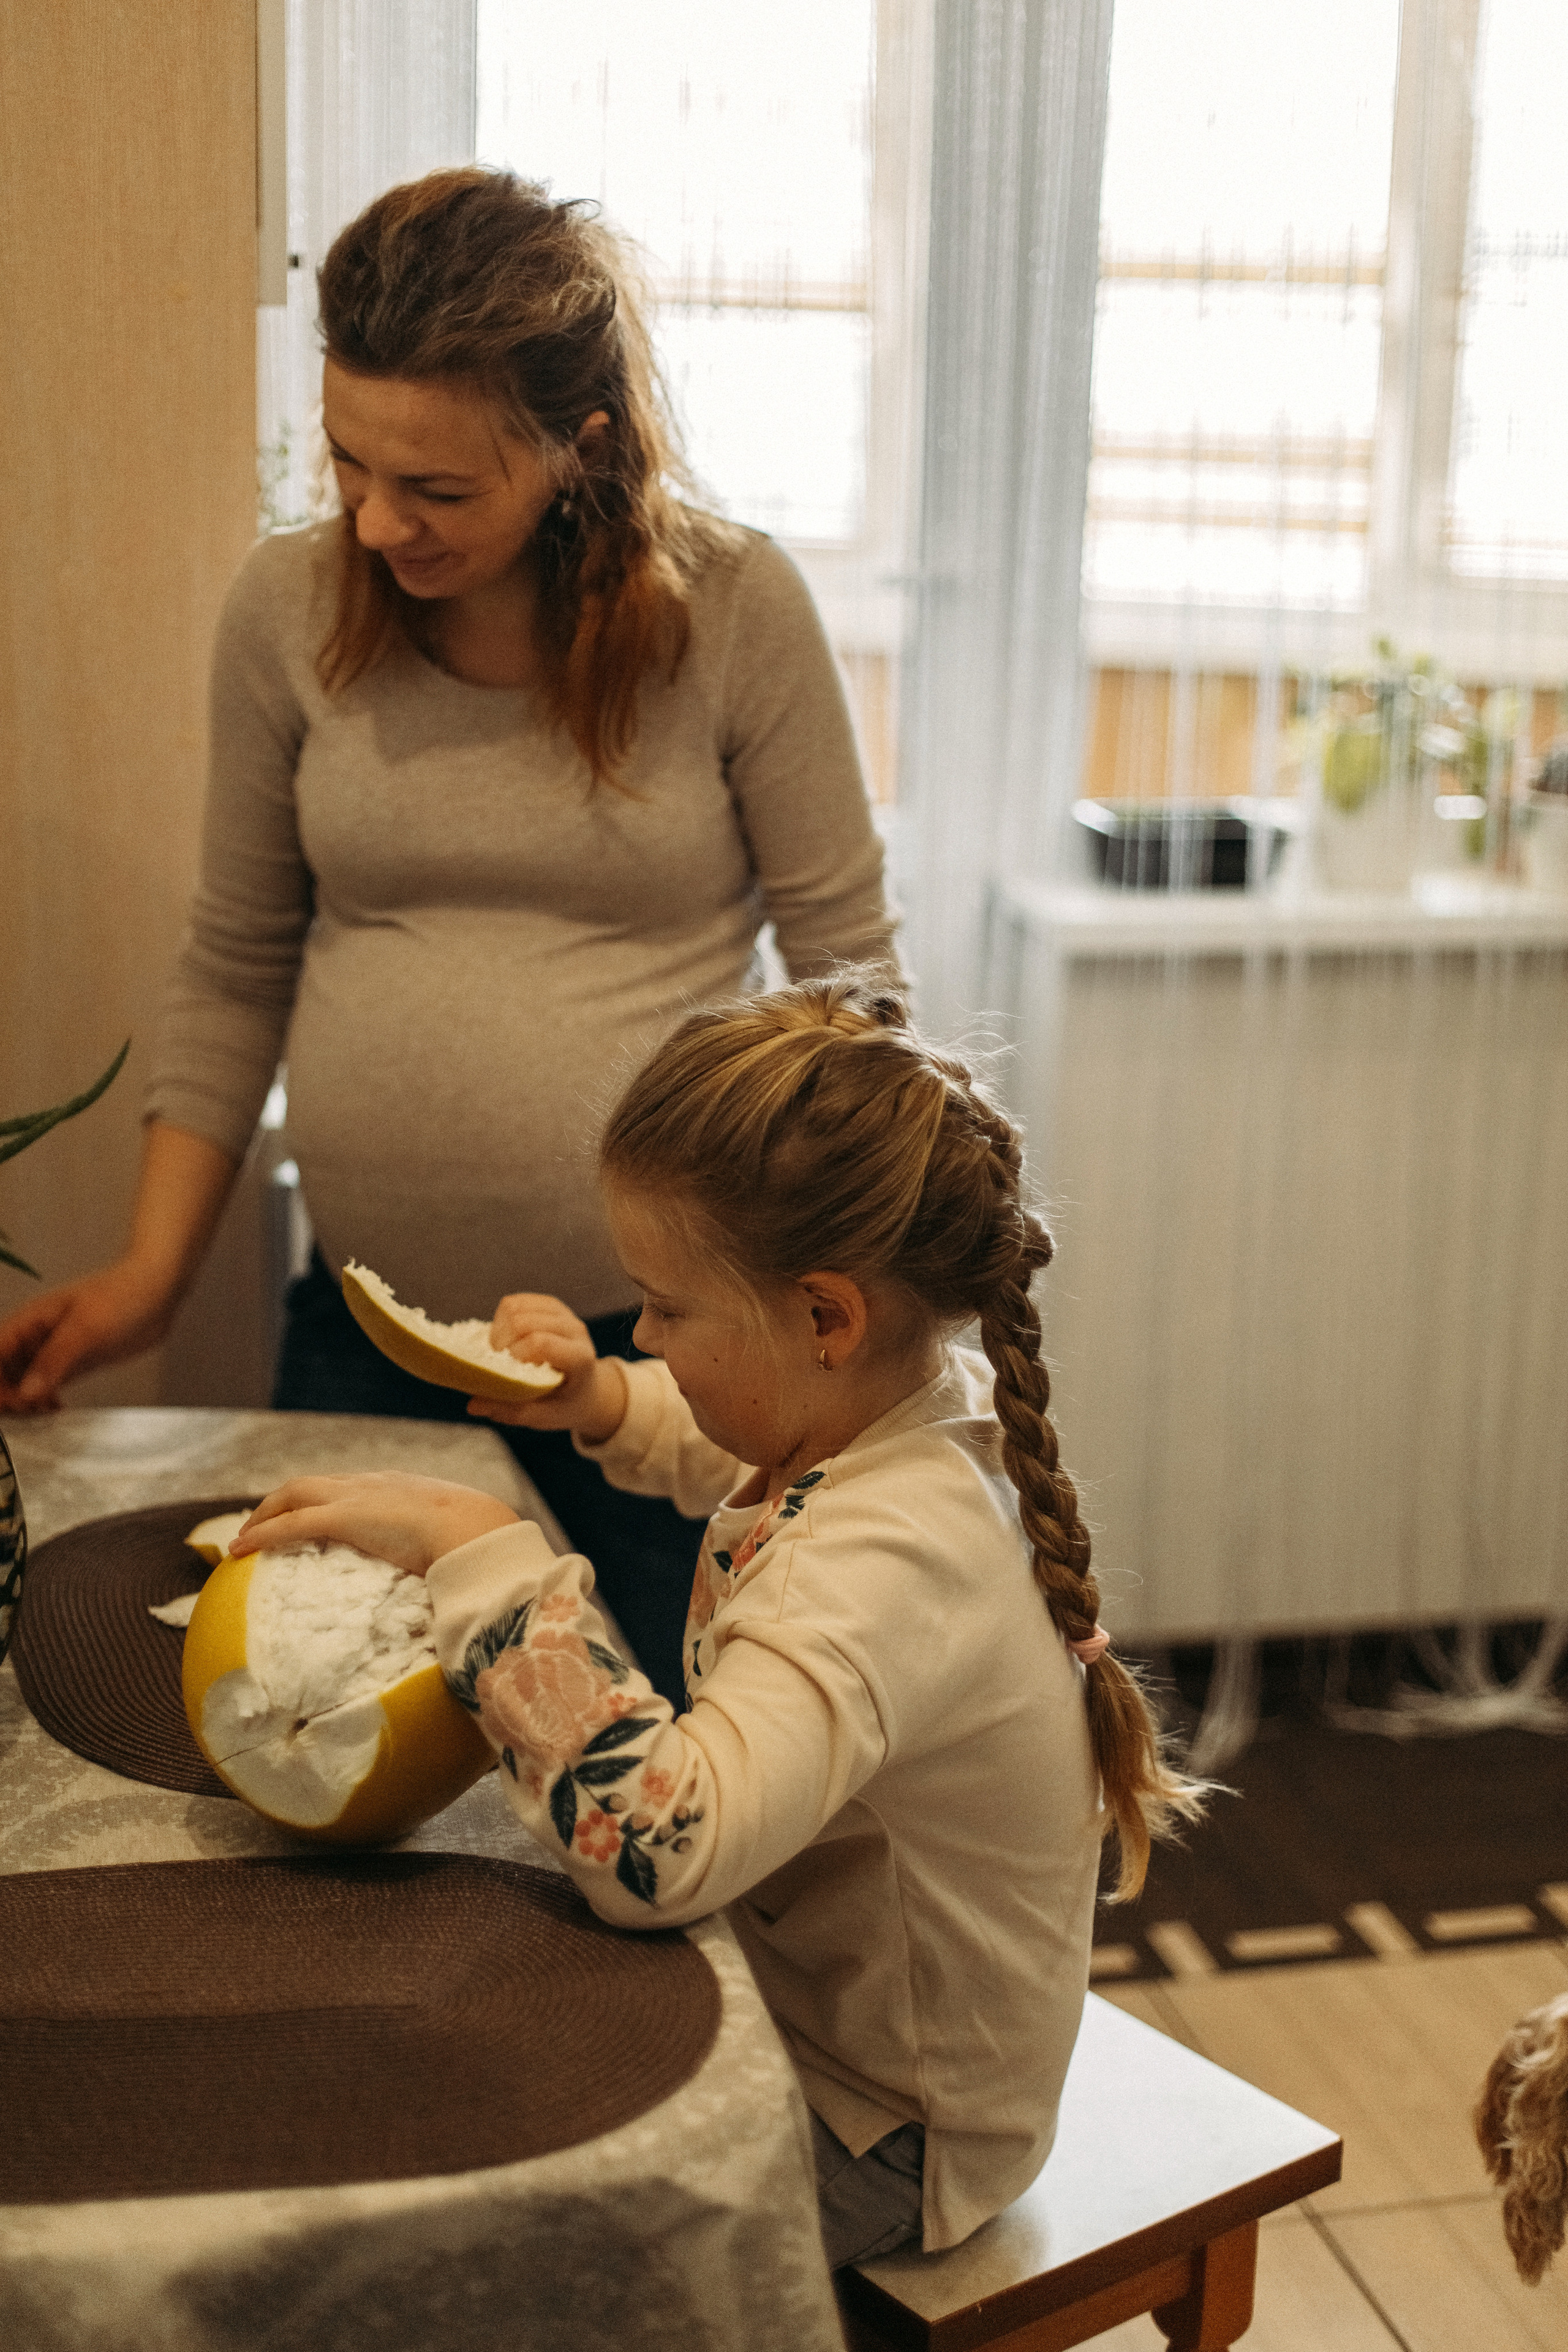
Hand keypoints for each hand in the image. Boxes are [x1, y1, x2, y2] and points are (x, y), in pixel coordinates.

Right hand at [0, 1259, 180, 1410]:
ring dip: (25, 1402)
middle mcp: (35, 1338)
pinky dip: (44, 1401)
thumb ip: (54, 1360)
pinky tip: (57, 1410)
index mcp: (29, 1322)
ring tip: (44, 1413)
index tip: (11, 1403)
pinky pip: (46, 1386)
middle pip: (2, 1372)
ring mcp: (54, 1351)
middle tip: (31, 1411)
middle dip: (7, 1395)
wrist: (158, 1289)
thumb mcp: (86, 1328)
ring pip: (22, 1382)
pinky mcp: (73, 1363)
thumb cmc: (122, 1296)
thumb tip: (25, 1394)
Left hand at [231, 1473, 519, 1577]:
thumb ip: (442, 1548)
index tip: (309, 1517)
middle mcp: (370, 1484)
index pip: (346, 1486)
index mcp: (397, 1485)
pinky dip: (262, 1534)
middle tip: (262, 1525)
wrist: (475, 1529)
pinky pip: (291, 1524)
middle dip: (282, 1501)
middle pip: (311, 1484)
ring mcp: (356, 1497)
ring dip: (265, 1514)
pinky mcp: (344, 1517)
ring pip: (294, 1494)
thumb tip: (449, 1576)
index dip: (321, 1500)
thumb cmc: (474, 1540)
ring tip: (244, 1538)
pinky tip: (240, 1550)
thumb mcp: (453, 1538)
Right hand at [469, 1293, 628, 1441]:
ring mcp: (562, 1313)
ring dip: (498, 1331)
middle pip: (522, 1321)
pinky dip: (501, 1320)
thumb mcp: (546, 1417)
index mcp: (579, 1357)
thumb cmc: (566, 1404)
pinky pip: (513, 1302)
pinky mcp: (549, 1305)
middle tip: (501, 1364)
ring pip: (514, 1307)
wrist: (588, 1387)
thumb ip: (513, 1412)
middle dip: (500, 1344)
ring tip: (503, 1352)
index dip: (514, 1355)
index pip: (540, 1343)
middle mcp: (574, 1329)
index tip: (508, 1373)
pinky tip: (507, 1340)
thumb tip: (474, 1405)